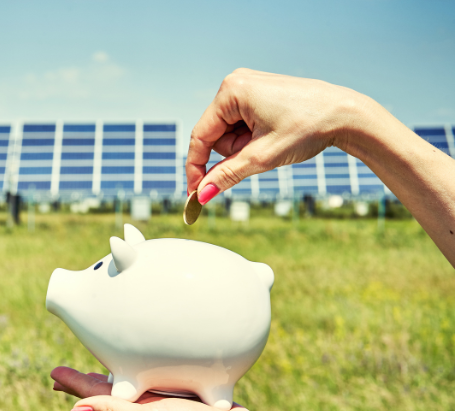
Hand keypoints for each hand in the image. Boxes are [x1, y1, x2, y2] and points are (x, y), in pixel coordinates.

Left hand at [51, 366, 298, 410]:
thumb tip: (73, 410)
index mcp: (132, 408)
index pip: (94, 392)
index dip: (73, 382)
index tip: (53, 373)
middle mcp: (145, 402)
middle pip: (109, 387)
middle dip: (88, 378)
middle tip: (69, 370)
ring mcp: (164, 398)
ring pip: (134, 380)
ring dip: (116, 372)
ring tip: (103, 365)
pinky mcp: (185, 392)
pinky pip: (160, 376)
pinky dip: (148, 367)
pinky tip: (154, 361)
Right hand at [185, 68, 361, 202]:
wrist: (347, 114)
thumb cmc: (309, 128)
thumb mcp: (262, 157)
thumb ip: (226, 175)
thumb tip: (201, 196)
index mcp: (231, 91)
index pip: (200, 137)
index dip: (196, 168)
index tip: (195, 193)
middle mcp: (235, 82)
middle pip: (215, 135)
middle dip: (233, 152)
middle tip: (260, 155)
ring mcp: (247, 85)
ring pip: (229, 131)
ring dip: (244, 146)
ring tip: (272, 143)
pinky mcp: (259, 92)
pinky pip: (242, 123)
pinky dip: (253, 137)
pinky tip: (274, 135)